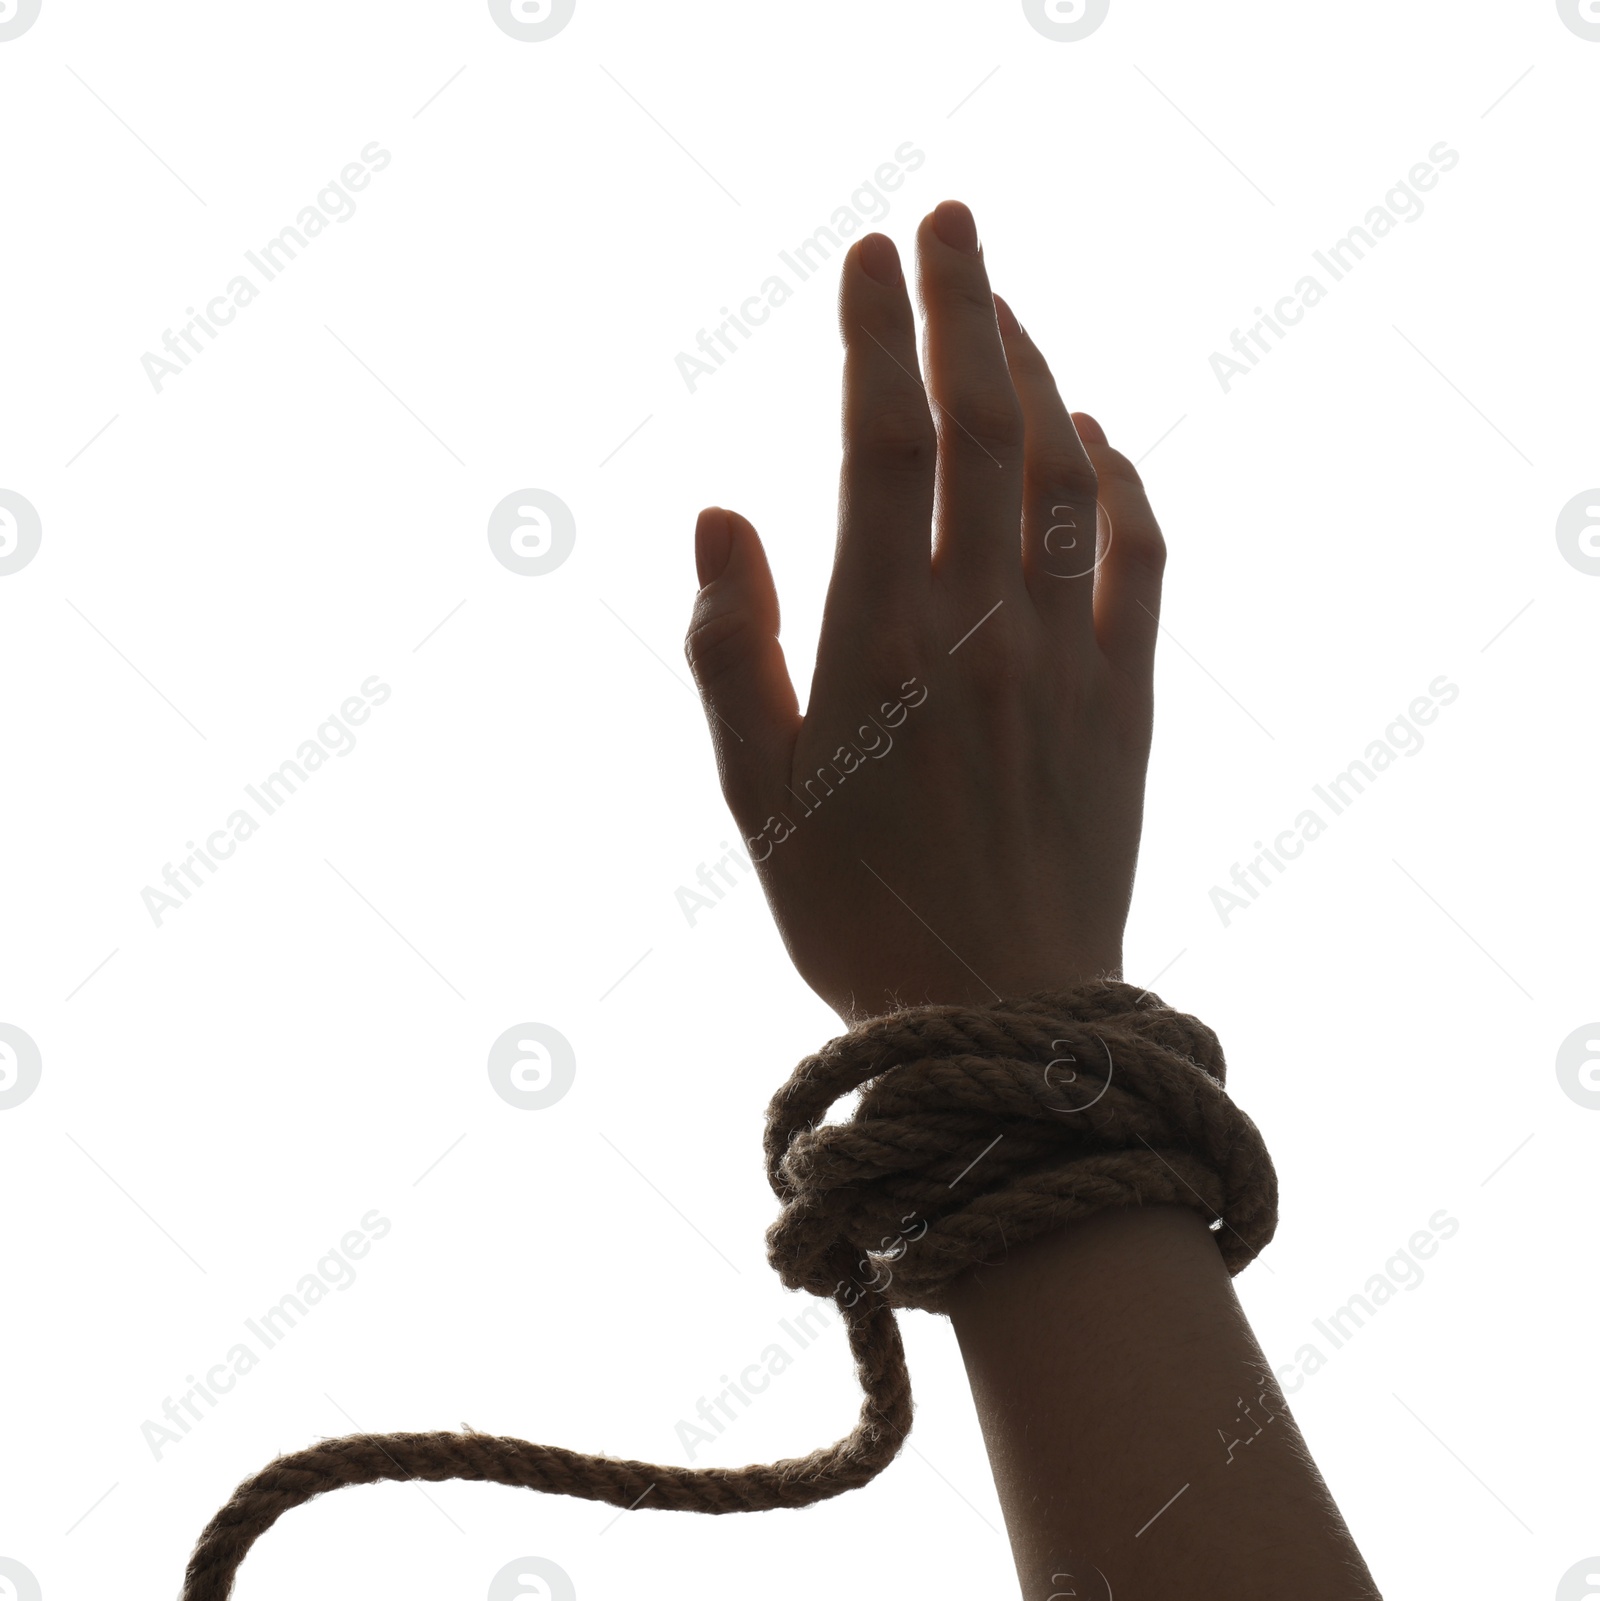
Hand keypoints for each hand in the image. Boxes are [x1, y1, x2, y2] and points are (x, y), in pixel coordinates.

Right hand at [684, 200, 1166, 1024]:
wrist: (1004, 1022)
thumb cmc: (857, 915)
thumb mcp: (757, 794)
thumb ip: (728, 648)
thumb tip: (718, 513)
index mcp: (879, 644)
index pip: (881, 442)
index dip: (873, 335)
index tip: (863, 255)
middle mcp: (982, 629)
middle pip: (981, 423)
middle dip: (962, 303)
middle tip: (946, 219)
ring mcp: (1069, 657)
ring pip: (1061, 471)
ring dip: (1036, 371)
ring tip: (1002, 306)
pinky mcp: (1129, 697)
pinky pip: (1139, 556)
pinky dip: (1117, 478)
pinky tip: (1089, 433)